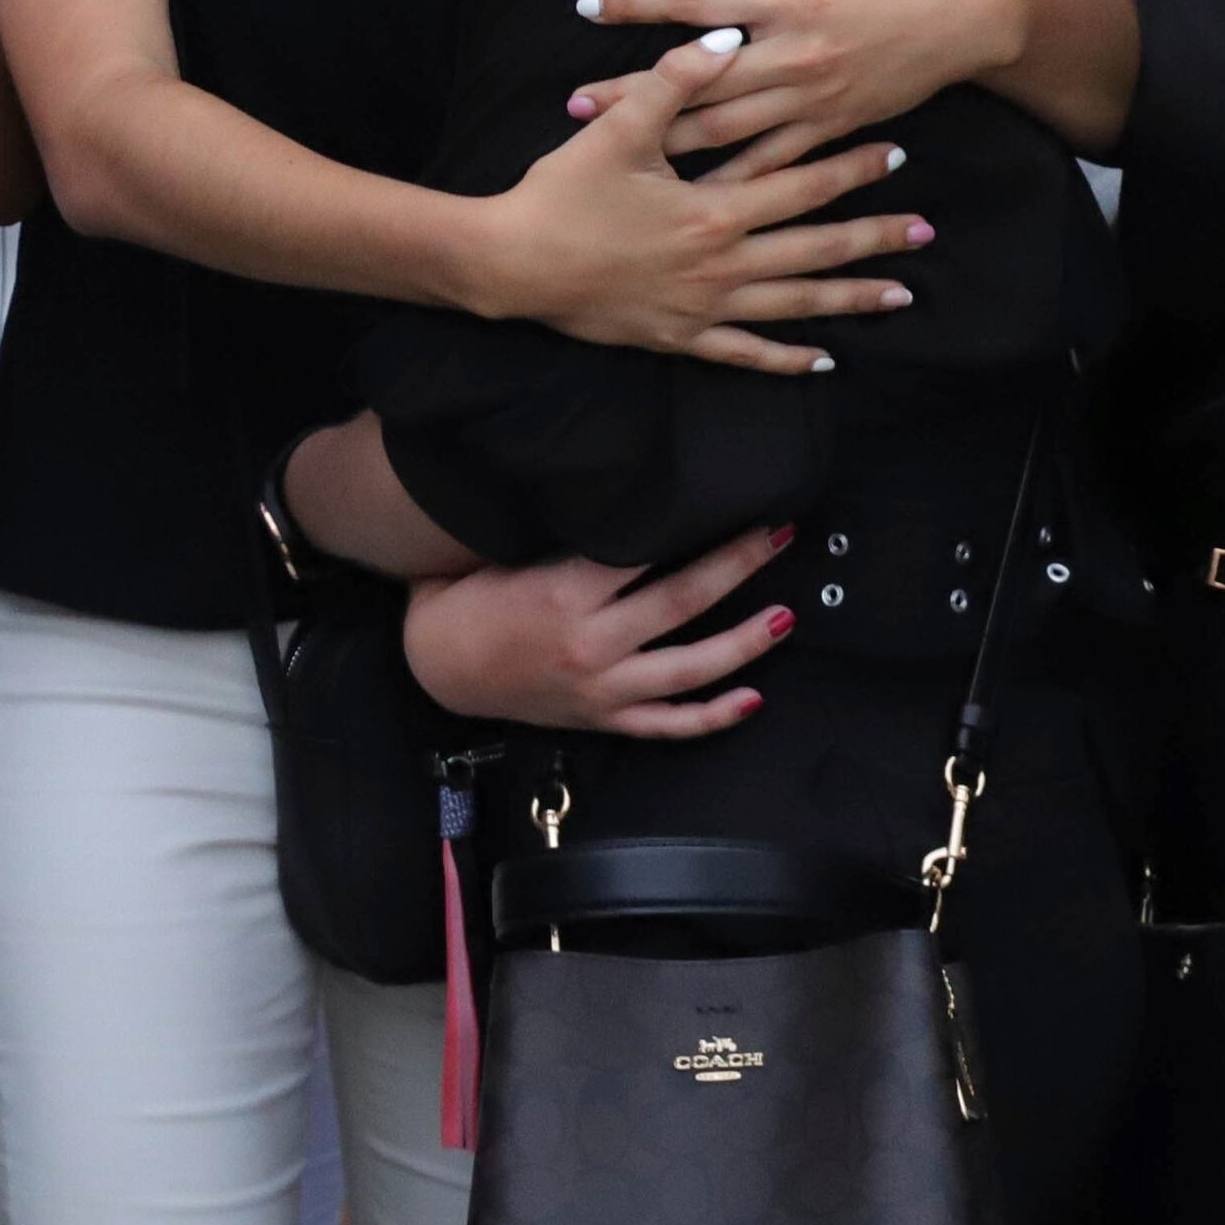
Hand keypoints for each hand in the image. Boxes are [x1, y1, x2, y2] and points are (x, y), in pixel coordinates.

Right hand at [401, 526, 796, 737]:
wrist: (439, 666)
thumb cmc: (468, 596)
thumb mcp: (513, 552)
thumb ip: (571, 537)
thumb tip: (633, 503)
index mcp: (566, 591)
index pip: (646, 552)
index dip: (695, 524)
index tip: (734, 500)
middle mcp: (592, 643)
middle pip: (683, 599)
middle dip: (738, 564)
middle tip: (780, 535)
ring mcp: (602, 689)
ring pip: (690, 669)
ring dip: (743, 641)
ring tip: (785, 616)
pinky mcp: (603, 719)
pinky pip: (668, 724)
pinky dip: (713, 715)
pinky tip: (752, 698)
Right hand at [472, 40, 924, 376]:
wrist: (511, 264)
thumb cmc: (563, 194)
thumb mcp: (618, 129)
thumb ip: (676, 80)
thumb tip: (726, 33)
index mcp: (714, 211)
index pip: (800, 184)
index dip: (851, 168)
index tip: (896, 154)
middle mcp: (722, 265)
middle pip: (815, 250)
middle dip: (873, 237)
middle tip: (926, 231)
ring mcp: (705, 308)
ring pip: (795, 305)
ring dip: (850, 297)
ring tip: (901, 295)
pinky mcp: (680, 338)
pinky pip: (747, 353)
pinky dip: (787, 358)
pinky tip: (824, 360)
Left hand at [571, 0, 1016, 170]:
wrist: (969, 16)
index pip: (697, 0)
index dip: (638, 0)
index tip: (587, 3)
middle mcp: (796, 55)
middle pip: (695, 81)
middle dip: (630, 90)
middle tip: (574, 99)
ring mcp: (813, 100)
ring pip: (725, 130)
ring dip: (663, 139)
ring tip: (610, 144)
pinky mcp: (831, 128)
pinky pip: (771, 162)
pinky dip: (728, 178)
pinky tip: (685, 190)